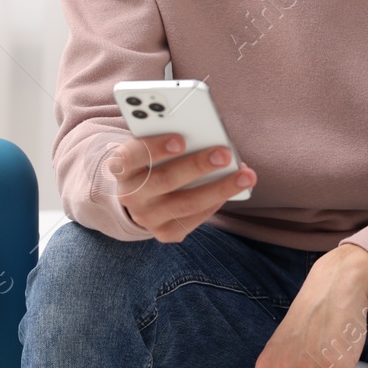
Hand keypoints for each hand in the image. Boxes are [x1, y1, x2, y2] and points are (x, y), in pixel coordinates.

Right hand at [105, 133, 255, 243]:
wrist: (141, 195)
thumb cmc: (155, 160)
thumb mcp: (153, 144)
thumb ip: (171, 136)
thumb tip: (208, 134)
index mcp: (122, 167)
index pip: (130, 157)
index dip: (154, 148)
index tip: (180, 139)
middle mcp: (130, 195)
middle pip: (164, 181)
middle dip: (197, 166)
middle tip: (224, 154)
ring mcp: (147, 217)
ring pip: (185, 204)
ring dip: (219, 188)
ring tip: (245, 175)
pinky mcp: (165, 233)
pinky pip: (194, 218)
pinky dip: (216, 202)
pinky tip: (233, 189)